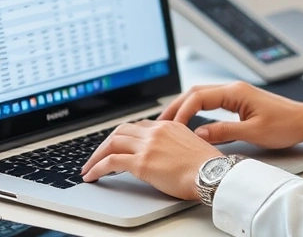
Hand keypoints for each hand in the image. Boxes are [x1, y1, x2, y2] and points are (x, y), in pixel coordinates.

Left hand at [79, 120, 221, 200]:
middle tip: (97, 156)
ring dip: (96, 156)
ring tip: (89, 168)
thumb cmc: (207, 166)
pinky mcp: (142, 162)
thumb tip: (164, 155)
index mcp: (168, 126)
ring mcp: (147, 146)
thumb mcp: (191, 146)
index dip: (123, 136)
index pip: (137, 126)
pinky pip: (111, 162)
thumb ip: (174, 144)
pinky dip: (97, 168)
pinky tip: (92, 176)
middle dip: (105, 144)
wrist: (213, 173)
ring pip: (111, 143)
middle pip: (120, 131)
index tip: (115, 145)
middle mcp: (155, 131)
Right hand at [158, 81, 302, 148]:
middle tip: (160, 124)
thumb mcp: (254, 133)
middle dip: (176, 107)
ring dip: (184, 108)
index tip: (172, 127)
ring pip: (201, 96)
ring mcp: (235, 94)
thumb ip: (224, 133)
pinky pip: (210, 102)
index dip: (181, 111)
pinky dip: (196, 110)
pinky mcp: (239, 102)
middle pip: (194, 93)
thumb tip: (198, 135)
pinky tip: (190, 122)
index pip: (198, 97)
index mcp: (235, 92)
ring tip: (170, 124)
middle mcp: (233, 89)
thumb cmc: (286, 125)